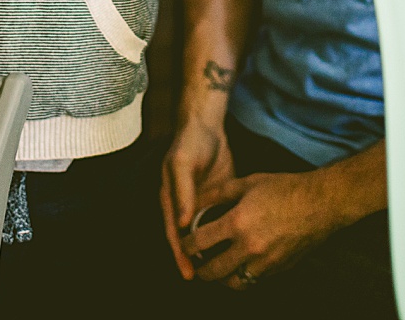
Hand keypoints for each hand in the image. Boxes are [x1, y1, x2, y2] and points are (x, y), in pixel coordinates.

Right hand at [160, 118, 234, 278]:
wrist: (207, 126)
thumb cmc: (188, 143)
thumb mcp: (182, 165)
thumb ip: (182, 193)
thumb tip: (181, 225)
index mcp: (170, 200)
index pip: (173, 234)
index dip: (180, 255)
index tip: (188, 273)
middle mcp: (183, 206)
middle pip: (187, 238)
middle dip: (194, 259)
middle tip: (206, 278)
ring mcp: (200, 203)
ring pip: (204, 233)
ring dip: (210, 249)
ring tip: (221, 268)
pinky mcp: (217, 199)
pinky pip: (219, 221)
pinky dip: (224, 234)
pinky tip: (234, 245)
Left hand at [181, 170, 339, 290]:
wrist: (321, 203)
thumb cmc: (284, 188)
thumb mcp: (247, 183)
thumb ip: (218, 193)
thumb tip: (196, 201)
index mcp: (237, 223)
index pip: (199, 242)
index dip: (186, 244)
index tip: (183, 243)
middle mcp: (249, 247)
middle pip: (213, 271)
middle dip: (200, 270)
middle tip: (195, 264)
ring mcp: (266, 261)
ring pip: (234, 282)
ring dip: (221, 278)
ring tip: (216, 269)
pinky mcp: (279, 268)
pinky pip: (255, 279)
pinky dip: (243, 276)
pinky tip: (240, 266)